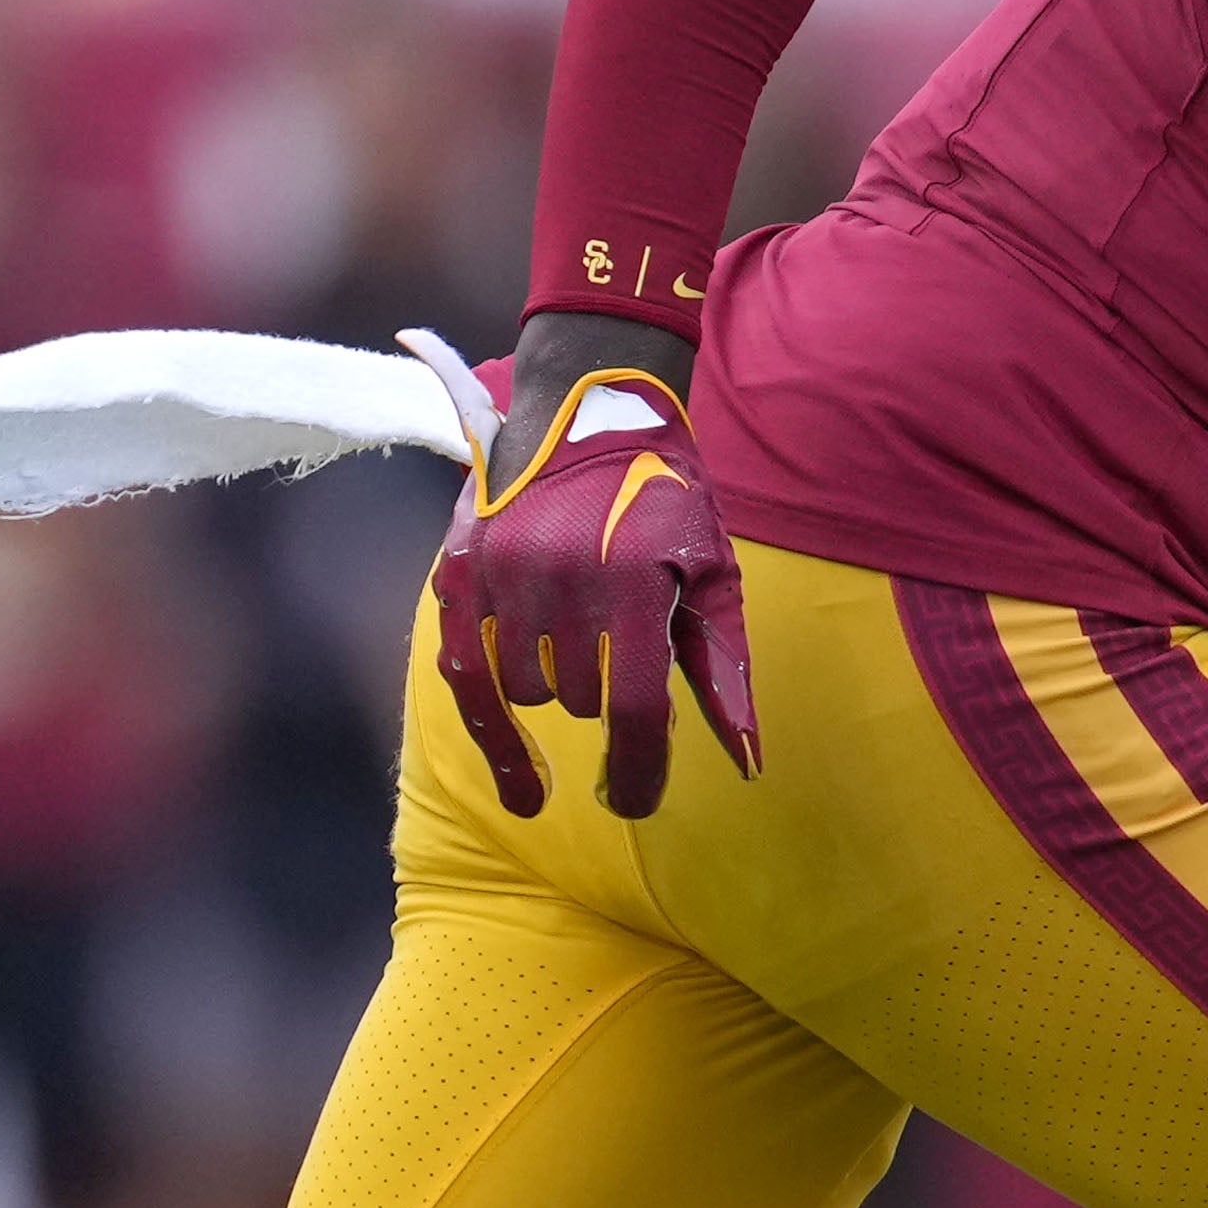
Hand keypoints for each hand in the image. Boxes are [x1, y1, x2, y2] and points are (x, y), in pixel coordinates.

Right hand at [429, 313, 758, 816]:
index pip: (630, 709)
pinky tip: (516, 777)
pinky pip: (463, 673)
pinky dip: (490, 729)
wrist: (589, 404)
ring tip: (578, 635)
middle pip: (581, 701)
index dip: (636, 770)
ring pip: (526, 690)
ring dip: (556, 686)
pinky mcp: (461, 567)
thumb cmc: (664, 498)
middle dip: (606, 697)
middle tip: (620, 651)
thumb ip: (722, 668)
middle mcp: (562, 579)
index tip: (635, 802)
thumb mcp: (711, 574)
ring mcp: (504, 573)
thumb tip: (746, 761)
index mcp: (633, 579)